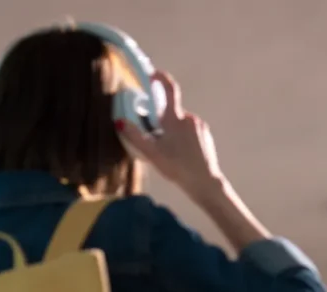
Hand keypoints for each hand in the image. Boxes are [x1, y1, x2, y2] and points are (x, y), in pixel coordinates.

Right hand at [117, 71, 224, 199]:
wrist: (205, 182)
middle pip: (171, 111)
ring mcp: (199, 127)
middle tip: (155, 136)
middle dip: (161, 119)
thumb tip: (120, 122)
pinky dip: (182, 137)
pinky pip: (190, 131)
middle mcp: (189, 118)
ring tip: (168, 151)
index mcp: (175, 118)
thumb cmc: (178, 168)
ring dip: (172, 130)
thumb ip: (134, 136)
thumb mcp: (151, 153)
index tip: (153, 75)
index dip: (160, 78)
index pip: (169, 89)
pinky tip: (180, 154)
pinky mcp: (205, 136)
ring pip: (180, 122)